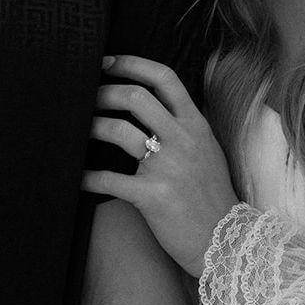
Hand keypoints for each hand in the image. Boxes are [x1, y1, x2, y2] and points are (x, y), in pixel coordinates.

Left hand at [82, 55, 239, 277]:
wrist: (228, 243)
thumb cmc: (211, 197)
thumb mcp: (207, 152)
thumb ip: (184, 127)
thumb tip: (150, 106)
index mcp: (196, 125)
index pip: (164, 78)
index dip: (132, 64)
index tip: (108, 62)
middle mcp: (183, 140)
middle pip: (135, 97)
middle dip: (103, 92)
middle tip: (85, 97)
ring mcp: (168, 167)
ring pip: (119, 131)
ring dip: (91, 126)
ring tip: (78, 130)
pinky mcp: (153, 196)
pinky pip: (109, 179)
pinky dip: (86, 177)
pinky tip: (76, 178)